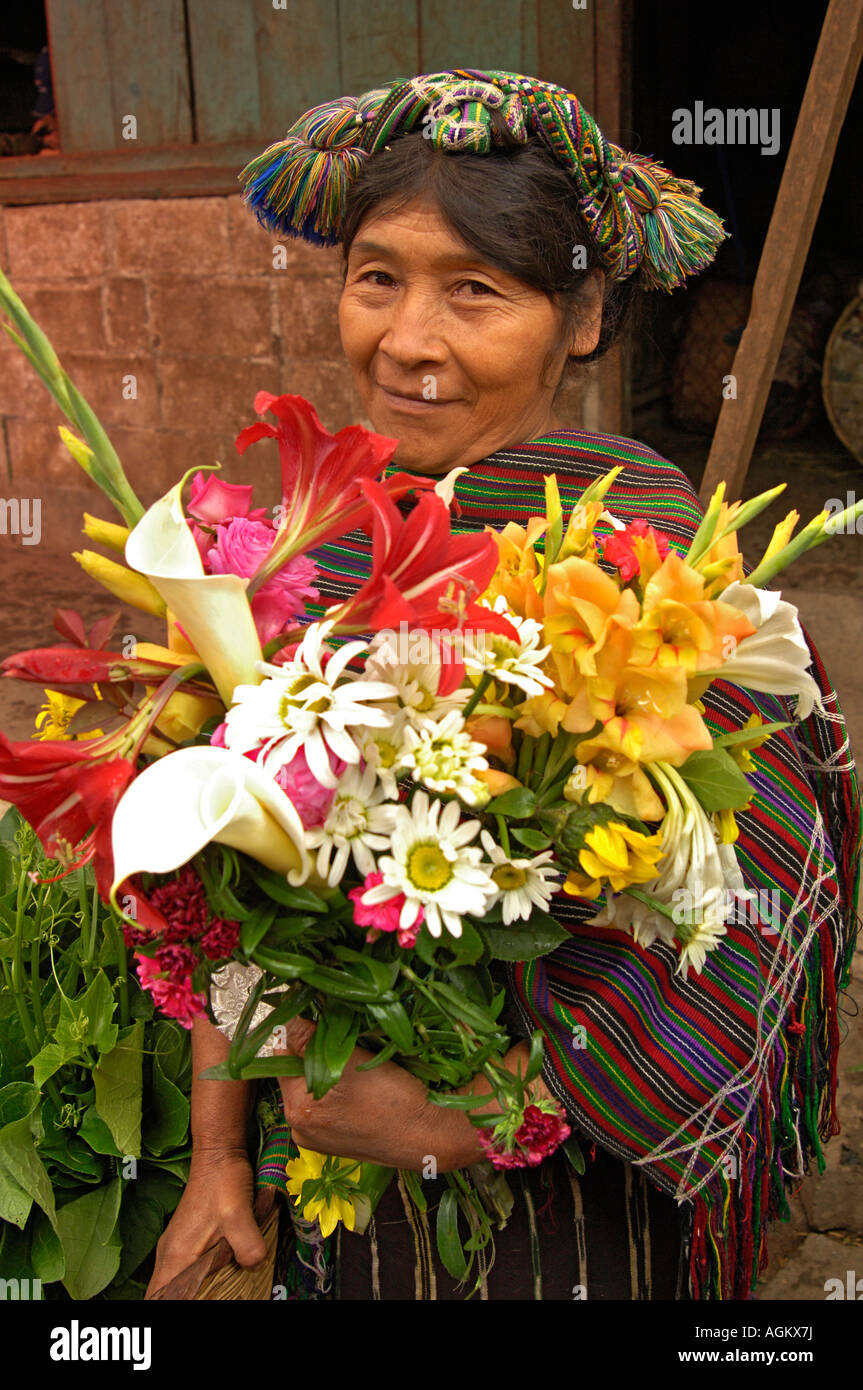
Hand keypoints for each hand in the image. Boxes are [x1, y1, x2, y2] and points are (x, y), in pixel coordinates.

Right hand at [145, 1148, 266, 1297]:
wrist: (220, 1154)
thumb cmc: (225, 1181)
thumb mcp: (240, 1214)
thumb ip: (247, 1245)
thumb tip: (254, 1267)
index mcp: (176, 1255)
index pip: (158, 1297)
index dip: (171, 1306)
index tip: (192, 1304)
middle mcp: (169, 1254)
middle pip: (164, 1293)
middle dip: (183, 1301)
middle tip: (213, 1299)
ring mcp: (176, 1246)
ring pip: (175, 1282)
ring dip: (191, 1292)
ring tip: (216, 1293)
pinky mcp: (186, 1239)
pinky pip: (184, 1270)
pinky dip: (196, 1280)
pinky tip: (217, 1278)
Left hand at [276, 1018, 483, 1171]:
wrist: (432, 1134)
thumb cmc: (393, 1099)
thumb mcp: (349, 1060)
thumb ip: (309, 1038)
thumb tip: (286, 1018)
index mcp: (297, 1111)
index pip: (284, 1055)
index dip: (304, 1034)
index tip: (328, 1025)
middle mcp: (302, 1130)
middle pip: (300, 1073)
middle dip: (319, 1054)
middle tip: (350, 1046)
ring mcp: (321, 1139)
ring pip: (318, 1087)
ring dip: (332, 1071)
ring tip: (361, 1066)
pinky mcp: (340, 1142)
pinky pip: (332, 1106)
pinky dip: (344, 1092)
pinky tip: (366, 1088)